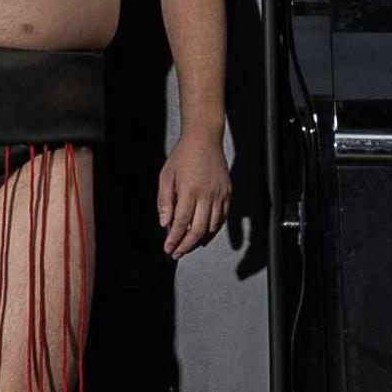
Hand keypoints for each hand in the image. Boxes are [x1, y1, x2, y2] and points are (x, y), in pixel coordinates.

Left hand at [158, 128, 232, 256]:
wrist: (204, 139)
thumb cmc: (183, 155)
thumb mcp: (166, 176)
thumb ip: (164, 201)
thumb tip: (164, 223)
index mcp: (189, 189)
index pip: (181, 222)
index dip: (174, 239)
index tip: (168, 248)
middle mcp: (206, 194)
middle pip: (198, 229)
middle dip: (186, 245)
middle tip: (177, 253)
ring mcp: (219, 194)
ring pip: (212, 226)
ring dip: (200, 240)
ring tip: (188, 246)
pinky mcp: (227, 193)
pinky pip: (222, 218)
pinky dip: (213, 230)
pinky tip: (204, 235)